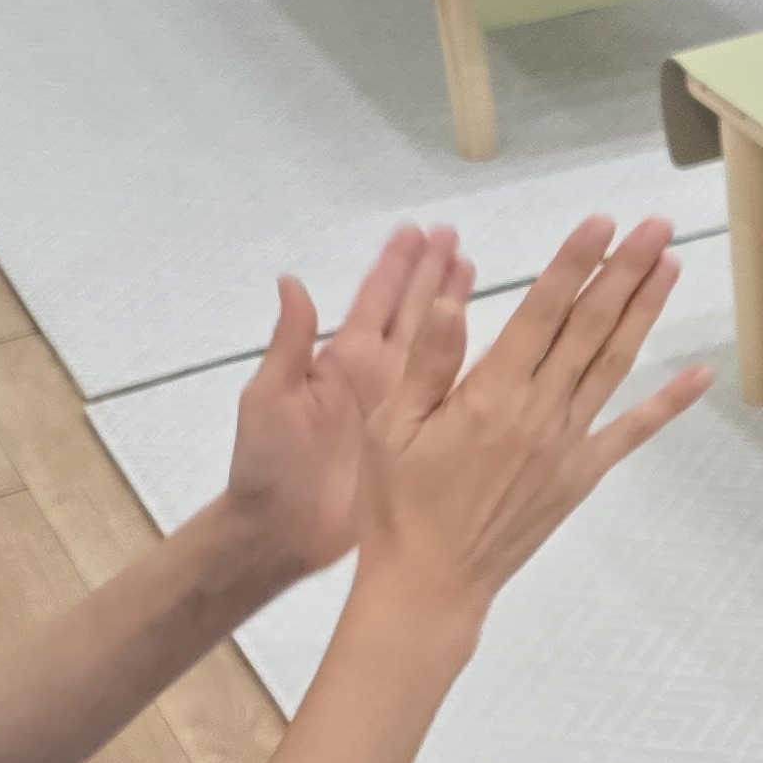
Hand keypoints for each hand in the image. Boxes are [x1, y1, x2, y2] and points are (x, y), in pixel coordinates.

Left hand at [220, 226, 459, 586]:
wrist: (280, 533)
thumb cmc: (268, 464)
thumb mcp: (268, 398)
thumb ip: (288, 343)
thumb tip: (292, 279)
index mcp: (341, 359)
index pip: (375, 299)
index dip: (395, 265)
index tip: (417, 230)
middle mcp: (375, 373)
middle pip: (412, 311)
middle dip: (432, 273)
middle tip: (455, 235)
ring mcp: (399, 405)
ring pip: (435, 344)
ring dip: (452, 307)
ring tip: (474, 269)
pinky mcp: (416, 438)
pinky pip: (449, 395)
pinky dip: (472, 367)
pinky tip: (495, 346)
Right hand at [348, 215, 711, 631]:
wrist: (432, 583)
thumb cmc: (400, 503)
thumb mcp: (392, 427)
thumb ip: (428, 362)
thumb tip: (454, 302)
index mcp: (491, 393)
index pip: (542, 312)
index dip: (574, 263)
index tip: (600, 222)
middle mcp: (540, 411)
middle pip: (590, 327)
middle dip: (624, 270)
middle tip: (656, 225)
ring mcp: (567, 443)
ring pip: (614, 364)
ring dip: (644, 312)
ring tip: (671, 265)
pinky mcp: (582, 474)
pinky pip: (631, 431)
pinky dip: (669, 402)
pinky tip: (701, 373)